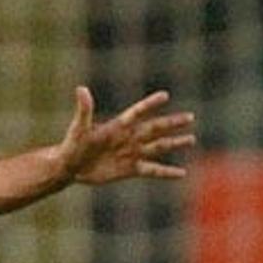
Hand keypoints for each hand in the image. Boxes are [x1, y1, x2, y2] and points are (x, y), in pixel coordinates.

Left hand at [55, 87, 195, 184]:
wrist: (71, 166)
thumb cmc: (72, 145)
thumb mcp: (79, 127)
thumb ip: (84, 109)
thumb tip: (81, 89)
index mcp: (117, 126)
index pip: (137, 112)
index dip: (149, 104)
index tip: (164, 95)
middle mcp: (128, 138)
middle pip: (154, 128)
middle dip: (172, 123)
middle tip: (190, 117)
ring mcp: (131, 153)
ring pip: (158, 147)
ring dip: (174, 143)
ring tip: (191, 139)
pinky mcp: (130, 169)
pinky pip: (153, 170)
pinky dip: (167, 172)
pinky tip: (181, 173)